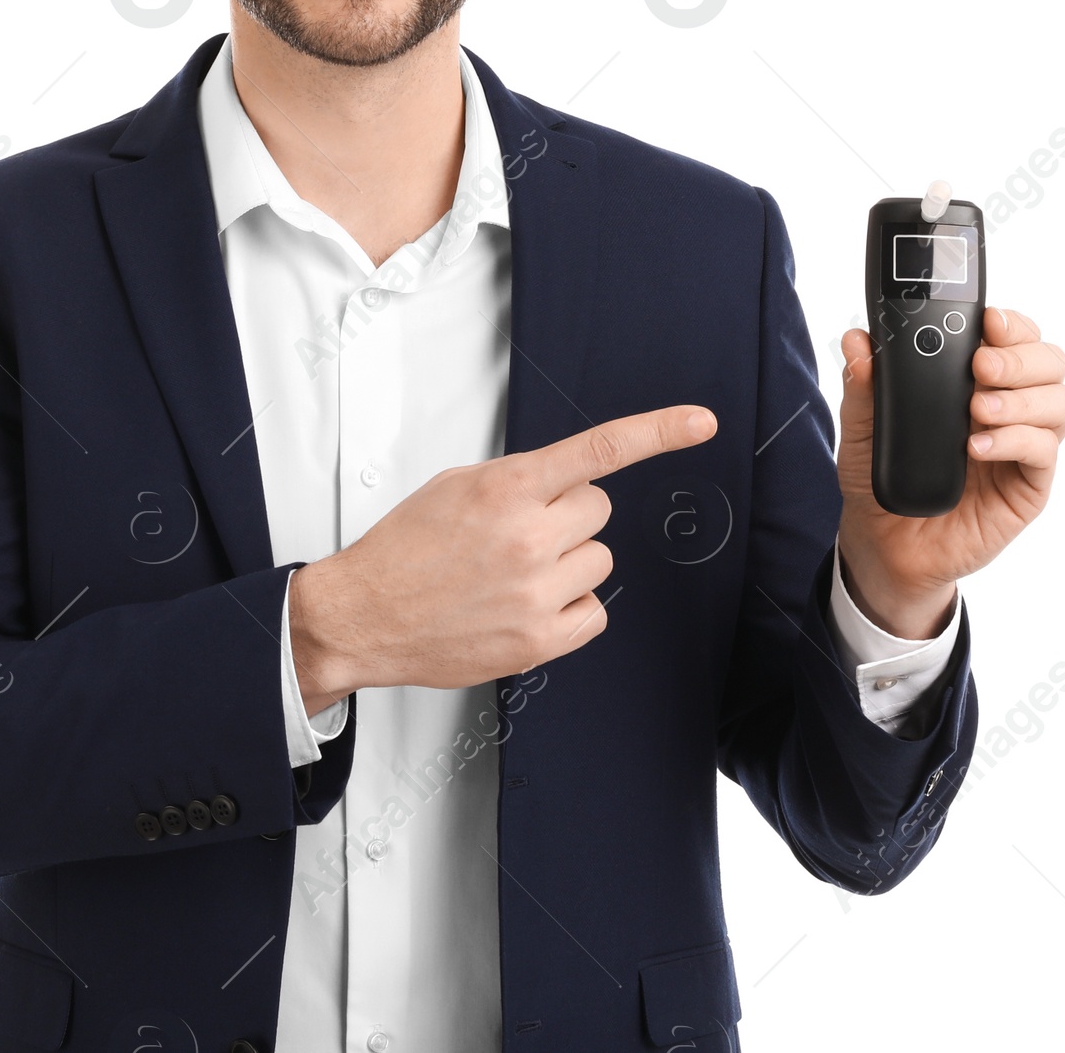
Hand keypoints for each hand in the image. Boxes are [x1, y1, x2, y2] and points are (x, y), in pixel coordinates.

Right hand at [289, 404, 717, 709]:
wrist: (363, 614)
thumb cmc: (404, 549)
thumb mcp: (455, 487)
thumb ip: (517, 481)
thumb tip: (565, 483)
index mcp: (506, 488)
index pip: (599, 451)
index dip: (658, 432)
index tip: (700, 423)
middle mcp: (528, 537)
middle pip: (598, 511)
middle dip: (567, 516)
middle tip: (520, 533)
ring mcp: (536, 592)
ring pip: (598, 561)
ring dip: (566, 563)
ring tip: (512, 574)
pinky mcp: (539, 641)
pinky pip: (593, 612)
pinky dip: (567, 609)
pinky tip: (524, 605)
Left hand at [835, 307, 1064, 637]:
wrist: (883, 542)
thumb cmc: (879, 477)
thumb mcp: (860, 428)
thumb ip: (863, 385)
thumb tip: (858, 342)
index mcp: (975, 382)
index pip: (1014, 337)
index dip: (1011, 324)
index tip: (987, 320)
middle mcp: (1008, 407)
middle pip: (1049, 362)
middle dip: (1020, 356)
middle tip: (980, 366)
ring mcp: (1022, 446)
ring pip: (1060, 402)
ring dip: (1021, 398)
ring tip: (976, 410)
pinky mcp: (1027, 487)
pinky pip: (1043, 453)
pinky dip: (1014, 441)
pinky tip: (977, 447)